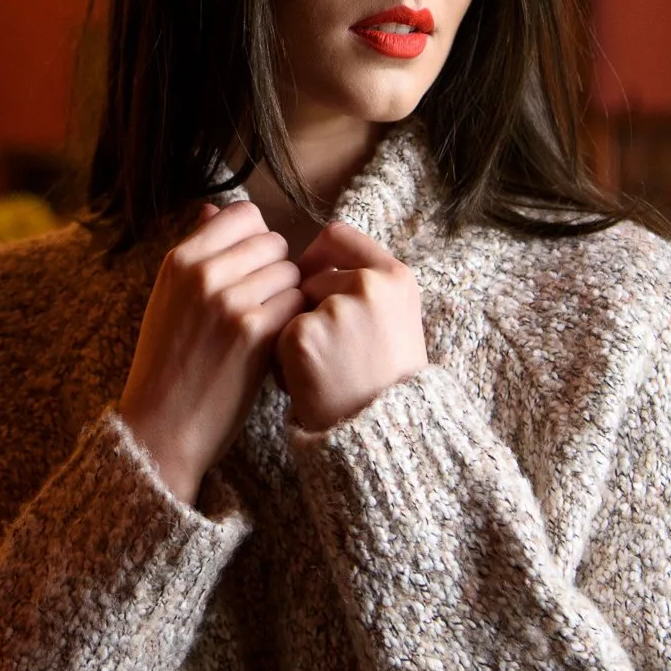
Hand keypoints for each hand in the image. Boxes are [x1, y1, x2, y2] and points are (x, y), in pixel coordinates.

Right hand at [118, 202, 306, 503]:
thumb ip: (194, 251)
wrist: (161, 428)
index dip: (256, 239)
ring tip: (264, 327)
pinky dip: (292, 324)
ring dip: (287, 298)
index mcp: (178, 260)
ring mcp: (229, 301)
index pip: (243, 213)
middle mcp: (202, 273)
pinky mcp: (254, 333)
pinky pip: (296, 305)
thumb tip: (213, 208)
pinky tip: (273, 345)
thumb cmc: (166, 364)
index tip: (251, 268)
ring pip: (291, 272)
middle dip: (276, 270)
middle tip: (261, 305)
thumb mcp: (166, 299)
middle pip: (273, 241)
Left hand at [276, 222, 427, 432]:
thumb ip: (360, 285)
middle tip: (331, 352)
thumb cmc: (386, 382)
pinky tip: (309, 384)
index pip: (337, 237)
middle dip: (306, 310)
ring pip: (289, 308)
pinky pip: (275, 336)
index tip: (310, 279)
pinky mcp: (302, 335)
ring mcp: (334, 308)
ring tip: (324, 370)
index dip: (316, 257)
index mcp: (395, 276)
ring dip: (295, 336)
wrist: (383, 433)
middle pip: (308, 278)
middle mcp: (368, 285)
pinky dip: (284, 362)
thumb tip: (306, 265)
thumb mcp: (393, 320)